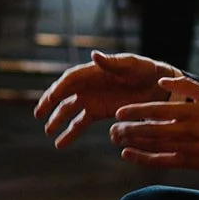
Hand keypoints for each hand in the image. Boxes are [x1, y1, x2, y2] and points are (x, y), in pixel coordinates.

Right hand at [35, 51, 180, 148]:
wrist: (160, 87)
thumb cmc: (146, 71)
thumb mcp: (131, 65)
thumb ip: (112, 63)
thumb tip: (94, 55)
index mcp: (94, 71)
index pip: (70, 79)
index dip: (59, 88)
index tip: (50, 99)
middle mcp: (88, 85)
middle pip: (63, 94)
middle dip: (50, 103)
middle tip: (39, 114)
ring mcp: (92, 99)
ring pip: (68, 110)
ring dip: (57, 120)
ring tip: (48, 132)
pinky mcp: (98, 112)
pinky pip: (80, 123)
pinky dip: (70, 133)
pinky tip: (60, 144)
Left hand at [108, 76, 198, 173]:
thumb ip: (186, 85)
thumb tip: (163, 79)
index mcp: (189, 111)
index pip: (155, 110)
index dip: (135, 111)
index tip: (120, 112)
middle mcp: (184, 130)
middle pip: (148, 129)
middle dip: (127, 129)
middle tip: (112, 127)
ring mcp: (185, 147)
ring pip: (151, 145)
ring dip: (131, 142)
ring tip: (116, 138)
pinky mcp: (186, 162)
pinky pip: (159, 161)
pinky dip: (141, 158)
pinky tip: (127, 154)